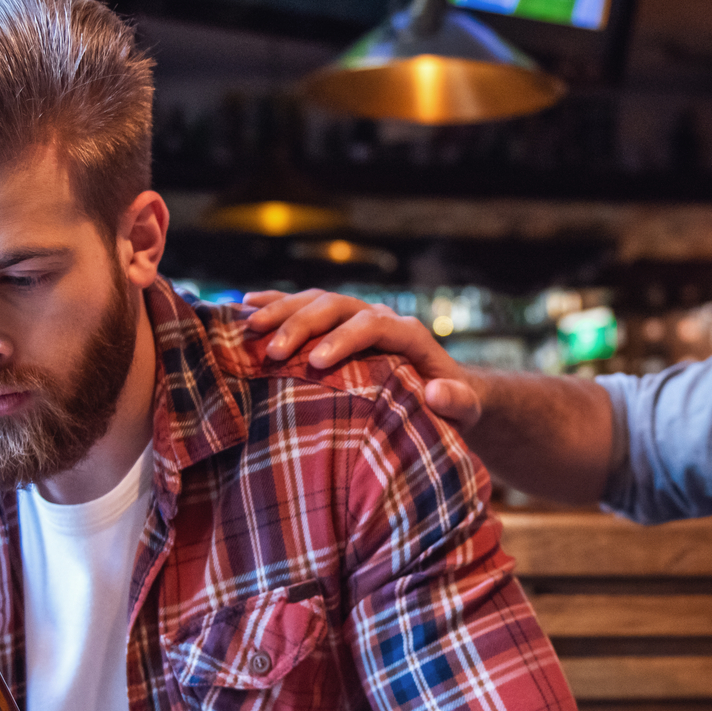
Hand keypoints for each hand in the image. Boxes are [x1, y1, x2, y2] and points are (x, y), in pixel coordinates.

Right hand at [243, 288, 482, 428]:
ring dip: (281, 311)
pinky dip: (275, 304)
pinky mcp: (337, 326)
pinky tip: (245, 307)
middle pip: (337, 306)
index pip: (373, 325)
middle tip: (273, 352)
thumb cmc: (454, 406)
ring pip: (316, 300)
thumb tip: (436, 392)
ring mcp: (355, 317)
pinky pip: (304, 306)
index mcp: (408, 334)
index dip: (345, 339)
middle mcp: (379, 317)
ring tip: (249, 329)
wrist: (446, 392)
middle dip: (303, 325)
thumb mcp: (466, 409)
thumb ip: (458, 402)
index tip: (318, 363)